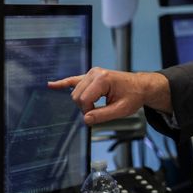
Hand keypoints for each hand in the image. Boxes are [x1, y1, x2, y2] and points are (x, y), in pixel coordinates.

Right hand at [48, 67, 170, 124]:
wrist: (142, 86)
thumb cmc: (134, 96)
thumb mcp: (122, 110)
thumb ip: (103, 115)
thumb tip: (86, 119)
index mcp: (103, 79)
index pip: (84, 100)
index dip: (88, 111)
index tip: (98, 115)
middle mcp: (95, 73)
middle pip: (77, 96)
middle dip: (85, 107)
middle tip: (100, 110)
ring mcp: (92, 73)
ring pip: (75, 92)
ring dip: (82, 102)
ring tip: (97, 104)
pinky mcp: (91, 76)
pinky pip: (73, 80)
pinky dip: (63, 83)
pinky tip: (51, 85)